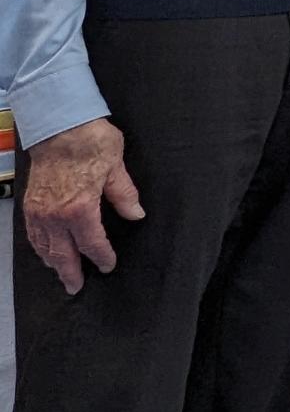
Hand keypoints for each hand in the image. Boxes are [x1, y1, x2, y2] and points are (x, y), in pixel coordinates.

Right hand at [22, 118, 143, 295]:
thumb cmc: (90, 142)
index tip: (108, 265)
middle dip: (71, 272)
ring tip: (61, 274)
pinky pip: (32, 234)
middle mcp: (55, 215)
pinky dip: (39, 247)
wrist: (59, 125)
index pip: (92, 243)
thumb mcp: (116, 167)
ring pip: (44, 247)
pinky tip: (45, 251)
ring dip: (53, 263)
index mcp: (80, 209)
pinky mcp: (29, 204)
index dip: (101, 257)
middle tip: (76, 287)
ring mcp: (39, 211)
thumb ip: (124, 195)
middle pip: (63, 254)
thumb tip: (136, 214)